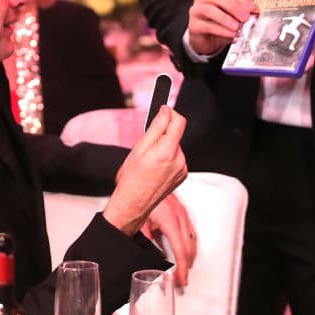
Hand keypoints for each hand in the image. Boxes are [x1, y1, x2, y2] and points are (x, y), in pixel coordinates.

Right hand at [103, 106, 187, 236]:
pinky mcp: (182, 176)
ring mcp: (182, 169)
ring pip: (175, 147)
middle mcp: (179, 160)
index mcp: (168, 151)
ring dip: (164, 147)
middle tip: (147, 146)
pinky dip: (167, 158)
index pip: (179, 121)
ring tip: (149, 160)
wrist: (133, 203)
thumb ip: (156, 126)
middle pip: (176, 134)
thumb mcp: (139, 147)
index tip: (162, 113)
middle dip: (162, 135)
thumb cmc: (132, 178)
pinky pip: (176, 159)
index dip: (170, 114)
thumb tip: (166, 111)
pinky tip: (155, 167)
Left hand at [141, 193, 196, 286]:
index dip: (182, 269)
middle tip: (180, 279)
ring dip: (189, 255)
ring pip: (192, 239)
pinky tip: (182, 247)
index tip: (181, 280)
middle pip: (189, 247)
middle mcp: (180, 216)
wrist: (146, 171)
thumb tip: (144, 250)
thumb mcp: (139, 217)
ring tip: (183, 267)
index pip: (181, 251)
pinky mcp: (181, 209)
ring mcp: (182, 212)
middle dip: (186, 266)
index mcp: (170, 220)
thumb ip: (144, 236)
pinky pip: (189, 229)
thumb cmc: (140, 190)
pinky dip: (188, 242)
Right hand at [187, 0, 255, 56]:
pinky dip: (222, 30)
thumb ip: (242, 14)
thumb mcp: (233, 17)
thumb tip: (254, 15)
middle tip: (245, 17)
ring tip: (237, 27)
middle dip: (234, 7)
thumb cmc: (220, 24)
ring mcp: (196, 11)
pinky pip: (208, 26)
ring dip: (226, 18)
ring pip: (209, 10)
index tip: (253, 9)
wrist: (206, 40)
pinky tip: (231, 34)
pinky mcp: (193, 25)